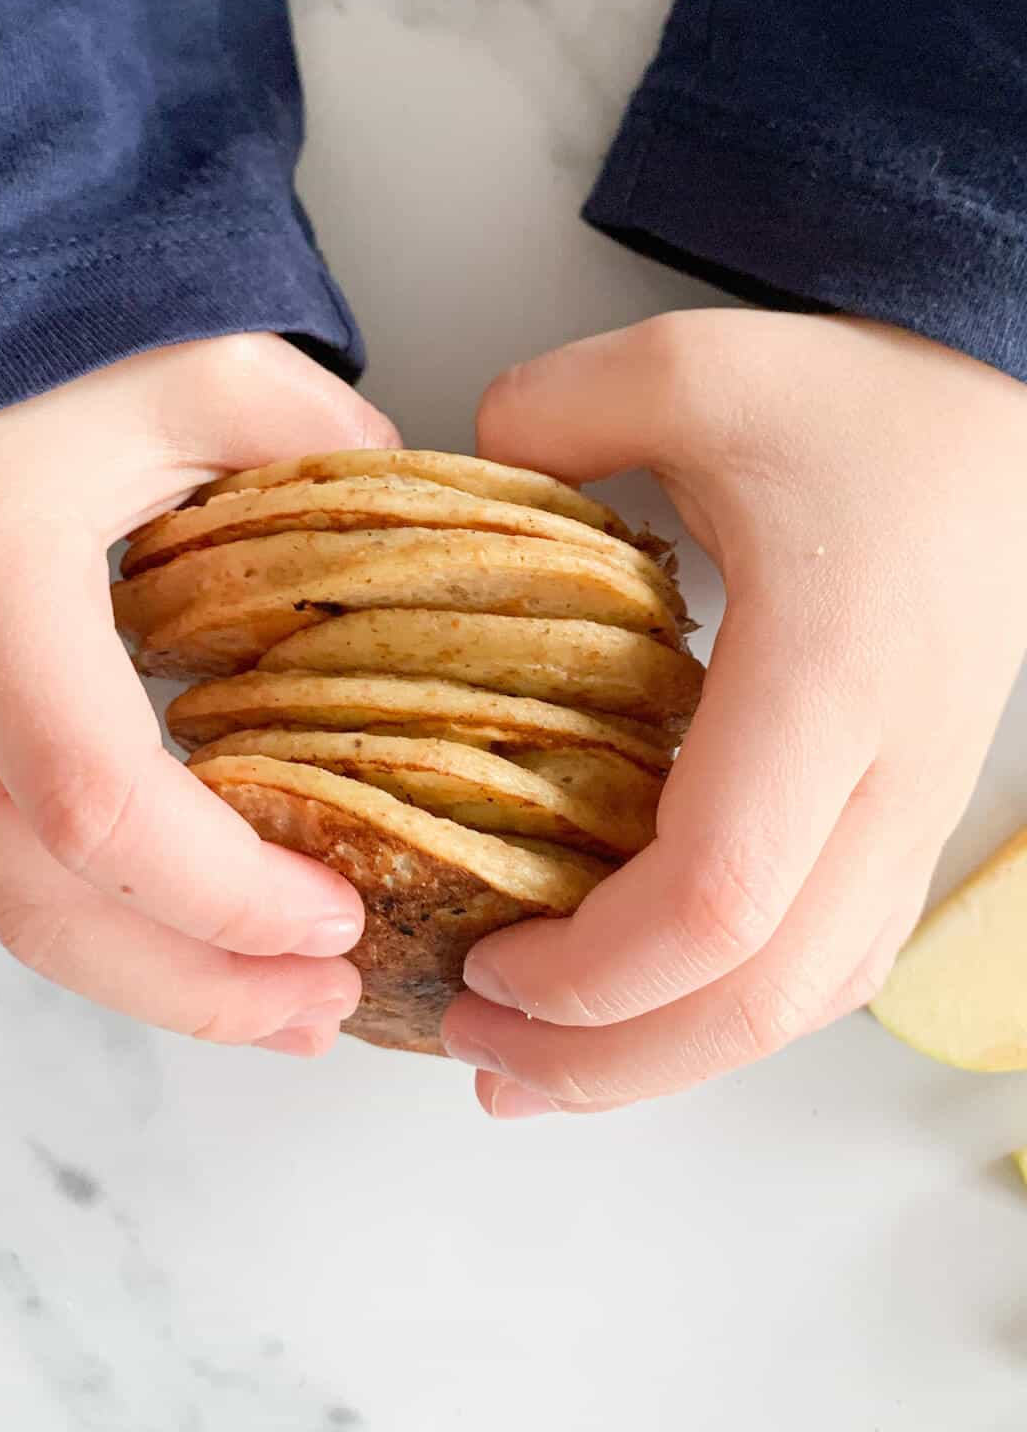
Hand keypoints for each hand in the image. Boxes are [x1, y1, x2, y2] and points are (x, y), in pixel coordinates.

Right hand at [0, 335, 397, 1055]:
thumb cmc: (39, 341)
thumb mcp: (198, 367)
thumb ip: (323, 452)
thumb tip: (428, 542)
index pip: (94, 803)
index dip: (222, 894)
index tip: (339, 921)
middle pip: (43, 905)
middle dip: (195, 987)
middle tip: (326, 1013)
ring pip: (18, 909)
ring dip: (160, 979)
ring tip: (289, 1009)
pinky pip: (18, 866)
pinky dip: (122, 925)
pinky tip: (210, 938)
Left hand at [442, 311, 1026, 1116]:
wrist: (999, 425)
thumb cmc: (863, 404)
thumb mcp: (695, 366)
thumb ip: (556, 411)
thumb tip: (460, 472)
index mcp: (823, 679)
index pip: (717, 894)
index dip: (592, 970)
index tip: (481, 962)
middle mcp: (884, 775)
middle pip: (758, 995)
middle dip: (606, 1058)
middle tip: (479, 1057)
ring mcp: (910, 811)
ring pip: (805, 1000)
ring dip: (665, 1060)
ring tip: (542, 1067)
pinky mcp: (906, 817)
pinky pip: (831, 960)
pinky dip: (730, 1013)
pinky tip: (649, 1012)